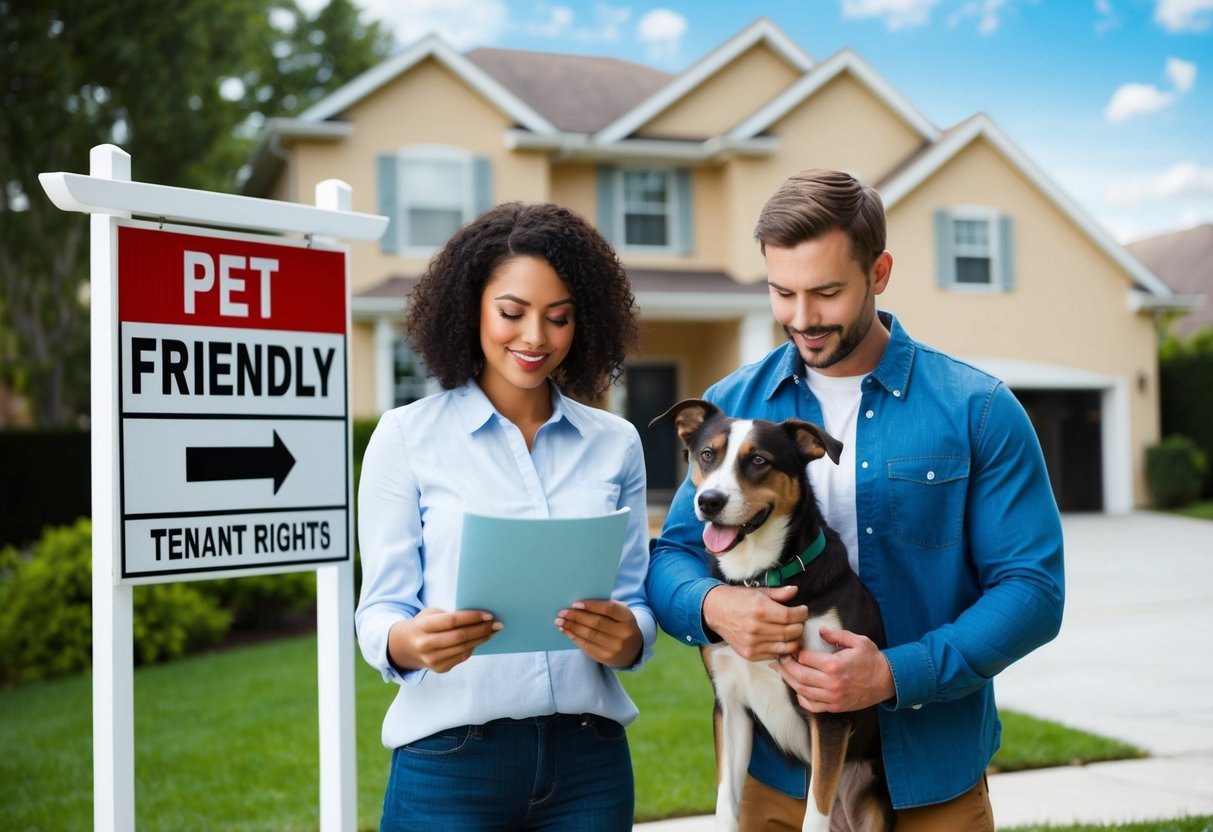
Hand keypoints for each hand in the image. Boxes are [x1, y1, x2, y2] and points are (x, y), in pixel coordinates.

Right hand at [387, 608, 502, 673]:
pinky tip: (481, 640)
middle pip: (460, 637)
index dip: (472, 618)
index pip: (451, 621)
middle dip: (482, 629)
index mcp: (422, 626)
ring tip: (493, 631)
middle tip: (498, 624)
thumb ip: (450, 616)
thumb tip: (480, 617)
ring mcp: (432, 659)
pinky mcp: (439, 668)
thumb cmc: (424, 624)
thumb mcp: (431, 614)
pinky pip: (461, 657)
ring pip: (463, 648)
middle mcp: (425, 644)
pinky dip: (473, 648)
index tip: (489, 615)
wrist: (405, 646)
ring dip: (481, 639)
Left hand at [556, 599, 642, 667]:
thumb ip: (604, 607)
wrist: (632, 649)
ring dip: (571, 627)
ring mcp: (615, 647)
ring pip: (589, 635)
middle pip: (596, 622)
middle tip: (562, 612)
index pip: (608, 609)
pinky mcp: (605, 657)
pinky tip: (565, 631)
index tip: (575, 604)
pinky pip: (586, 645)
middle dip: (576, 617)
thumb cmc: (620, 624)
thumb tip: (577, 605)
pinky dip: (574, 637)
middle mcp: (623, 633)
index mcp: (627, 617)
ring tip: (559, 621)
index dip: (591, 606)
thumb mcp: (619, 614)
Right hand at [702, 584, 807, 659]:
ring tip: (793, 631)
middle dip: (800, 626)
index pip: (791, 616)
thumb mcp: (758, 592)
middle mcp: (756, 628)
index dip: (802, 614)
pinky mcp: (750, 654)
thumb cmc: (737, 599)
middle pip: (791, 632)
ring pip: (786, 646)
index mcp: (759, 610)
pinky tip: (781, 640)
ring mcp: (752, 644)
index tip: (803, 610)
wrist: (714, 611)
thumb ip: (778, 593)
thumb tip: (795, 591)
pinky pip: (775, 654)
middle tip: (799, 621)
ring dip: (794, 639)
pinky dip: (782, 648)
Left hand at [772, 625, 893, 712]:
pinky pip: (813, 706)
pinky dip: (802, 698)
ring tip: (781, 672)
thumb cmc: (872, 659)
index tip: (790, 647)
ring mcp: (833, 697)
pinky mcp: (836, 707)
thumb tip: (820, 630)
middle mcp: (832, 683)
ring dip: (789, 681)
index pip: (805, 658)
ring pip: (802, 691)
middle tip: (777, 660)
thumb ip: (837, 634)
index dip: (794, 652)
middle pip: (799, 675)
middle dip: (785, 667)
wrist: (887, 681)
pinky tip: (797, 689)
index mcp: (835, 665)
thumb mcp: (858, 641)